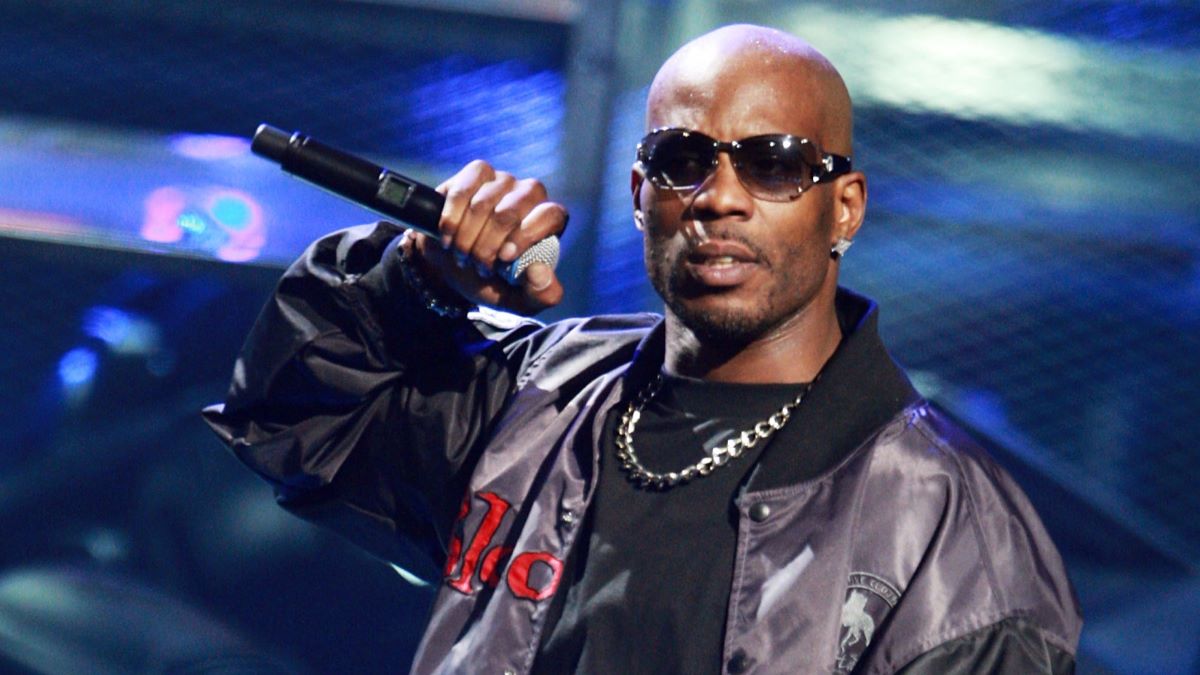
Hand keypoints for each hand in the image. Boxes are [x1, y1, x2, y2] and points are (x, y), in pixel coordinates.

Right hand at [410, 160, 565, 314]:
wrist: (452, 267)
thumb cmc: (492, 281)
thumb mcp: (520, 299)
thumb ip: (541, 295)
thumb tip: (540, 272)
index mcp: (548, 221)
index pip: (550, 214)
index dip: (526, 235)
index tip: (504, 258)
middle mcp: (529, 195)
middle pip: (511, 211)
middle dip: (488, 244)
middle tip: (478, 265)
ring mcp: (503, 181)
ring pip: (483, 203)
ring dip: (467, 237)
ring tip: (463, 255)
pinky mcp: (476, 174)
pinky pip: (462, 191)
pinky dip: (451, 219)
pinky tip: (448, 238)